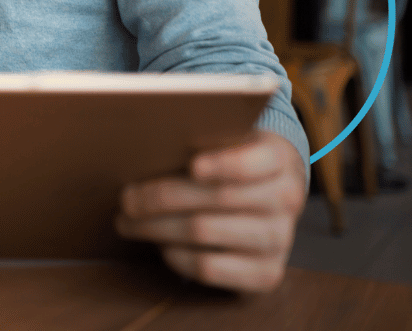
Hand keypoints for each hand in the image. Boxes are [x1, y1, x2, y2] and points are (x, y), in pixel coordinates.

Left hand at [115, 131, 306, 292]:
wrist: (268, 193)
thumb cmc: (230, 158)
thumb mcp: (225, 139)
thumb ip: (197, 140)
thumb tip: (140, 147)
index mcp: (277, 158)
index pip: (252, 162)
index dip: (224, 164)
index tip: (192, 165)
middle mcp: (286, 199)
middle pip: (216, 198)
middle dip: (160, 197)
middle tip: (125, 199)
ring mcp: (279, 239)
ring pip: (204, 232)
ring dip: (156, 228)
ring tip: (129, 222)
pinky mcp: (267, 273)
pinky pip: (210, 268)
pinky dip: (177, 257)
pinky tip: (160, 245)